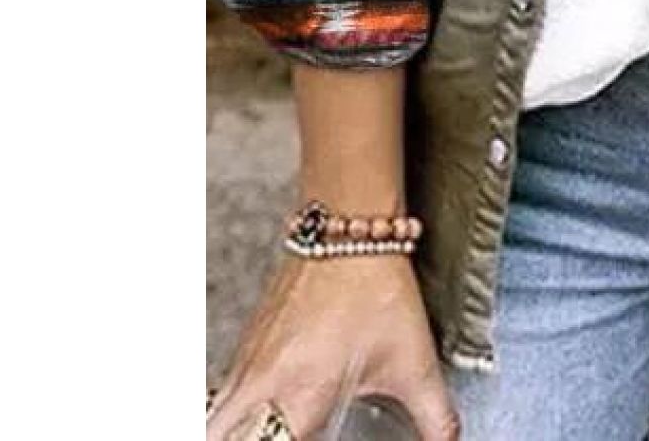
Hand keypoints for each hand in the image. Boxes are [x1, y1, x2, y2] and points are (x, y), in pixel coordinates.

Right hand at [207, 254, 457, 439]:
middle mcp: (261, 386)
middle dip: (249, 440)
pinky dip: (233, 410)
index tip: (305, 437)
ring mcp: (247, 362)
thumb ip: (433, 416)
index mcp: (300, 399)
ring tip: (271, 428)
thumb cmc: (377, 290)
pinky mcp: (246, 344)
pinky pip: (222, 391)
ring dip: (233, 429)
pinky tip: (262, 409)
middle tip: (283, 431)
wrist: (350, 228)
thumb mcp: (414, 364)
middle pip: (222, 434)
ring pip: (215, 417)